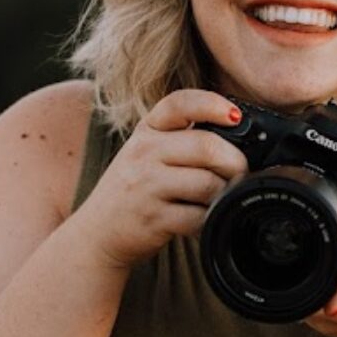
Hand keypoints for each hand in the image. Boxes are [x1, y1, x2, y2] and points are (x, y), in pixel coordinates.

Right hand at [67, 90, 247, 267]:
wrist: (97, 233)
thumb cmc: (134, 190)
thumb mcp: (147, 153)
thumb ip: (183, 140)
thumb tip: (238, 136)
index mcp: (147, 130)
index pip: (180, 103)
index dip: (213, 104)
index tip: (236, 117)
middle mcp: (143, 153)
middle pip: (207, 146)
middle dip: (235, 162)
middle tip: (239, 173)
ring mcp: (146, 186)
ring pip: (208, 183)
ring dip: (224, 193)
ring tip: (219, 198)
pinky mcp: (153, 218)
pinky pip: (199, 217)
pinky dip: (210, 219)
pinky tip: (203, 217)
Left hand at [305, 168, 336, 336]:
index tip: (332, 305)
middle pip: (319, 283)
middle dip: (308, 262)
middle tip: (315, 244)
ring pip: (307, 297)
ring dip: (305, 276)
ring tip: (326, 259)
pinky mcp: (332, 331)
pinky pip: (306, 308)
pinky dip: (308, 289)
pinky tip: (324, 277)